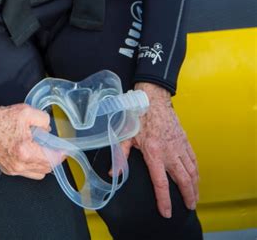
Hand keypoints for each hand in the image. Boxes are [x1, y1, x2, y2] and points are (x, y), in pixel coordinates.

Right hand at [0, 102, 55, 178]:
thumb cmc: (3, 118)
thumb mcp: (27, 112)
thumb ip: (44, 120)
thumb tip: (48, 131)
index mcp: (26, 151)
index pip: (52, 160)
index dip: (61, 154)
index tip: (65, 149)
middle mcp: (20, 164)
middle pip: (47, 168)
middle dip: (53, 158)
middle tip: (54, 147)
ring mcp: (13, 169)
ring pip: (38, 173)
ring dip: (43, 164)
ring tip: (42, 150)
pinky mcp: (8, 170)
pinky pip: (27, 172)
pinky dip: (32, 166)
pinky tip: (30, 153)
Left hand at [116, 82, 198, 217]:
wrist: (153, 97)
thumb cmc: (138, 115)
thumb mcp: (126, 135)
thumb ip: (121, 155)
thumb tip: (113, 173)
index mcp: (154, 152)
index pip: (161, 182)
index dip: (164, 200)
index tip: (167, 212)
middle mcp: (170, 151)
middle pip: (183, 180)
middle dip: (187, 196)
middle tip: (189, 207)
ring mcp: (179, 146)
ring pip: (191, 171)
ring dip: (194, 186)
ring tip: (195, 198)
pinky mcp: (184, 140)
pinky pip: (193, 159)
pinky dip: (196, 171)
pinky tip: (196, 178)